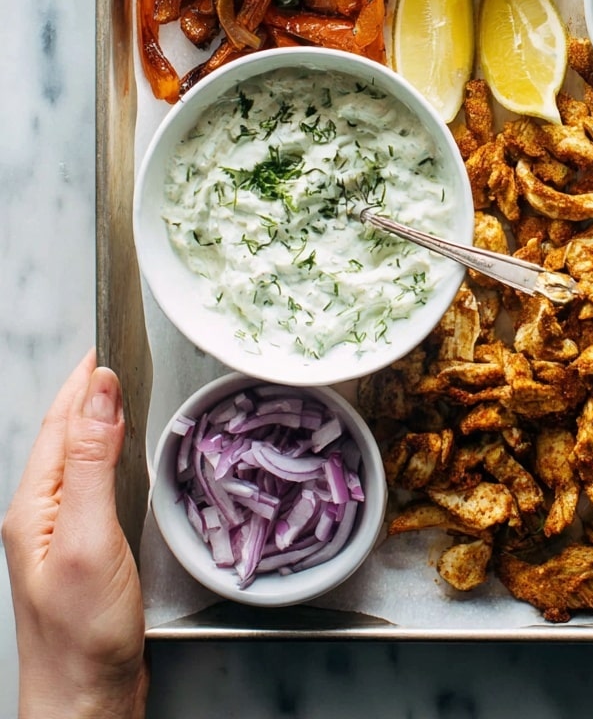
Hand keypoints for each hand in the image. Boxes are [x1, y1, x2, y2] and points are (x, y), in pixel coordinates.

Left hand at [2, 351, 147, 718]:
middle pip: (67, 434)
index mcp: (35, 503)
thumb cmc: (82, 634)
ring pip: (81, 457)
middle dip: (90, 389)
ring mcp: (61, 533)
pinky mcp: (86, 551)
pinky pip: (96, 484)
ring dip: (100, 418)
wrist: (84, 704)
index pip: (61, 421)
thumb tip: (102, 391)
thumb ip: (95, 461)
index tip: (109, 340)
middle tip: (121, 354)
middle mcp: (42, 513)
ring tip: (125, 390)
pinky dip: (113, 454)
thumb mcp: (89, 536)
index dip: (84, 377)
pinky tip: (127, 456)